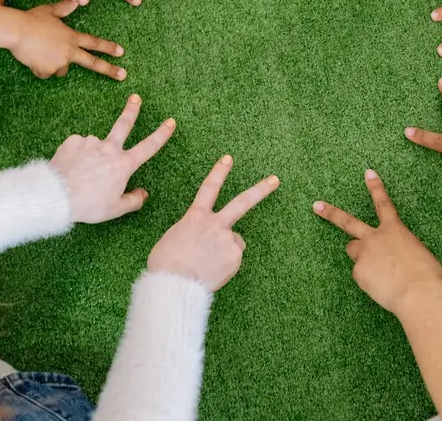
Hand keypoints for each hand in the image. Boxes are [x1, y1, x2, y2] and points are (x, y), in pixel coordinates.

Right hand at [10, 0, 126, 79]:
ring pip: (62, 69)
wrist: (16, 31)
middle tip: (123, 75)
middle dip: (109, 70)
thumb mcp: (50, 10)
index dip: (108, 47)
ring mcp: (58, 62)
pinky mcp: (46, 70)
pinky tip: (32, 57)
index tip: (121, 52)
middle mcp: (68, 51)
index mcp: (71, 37)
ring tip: (41, 51)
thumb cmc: (32, 19)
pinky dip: (40, 68)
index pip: (94, 42)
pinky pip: (45, 73)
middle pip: (92, 63)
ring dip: (55, 64)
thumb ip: (65, 7)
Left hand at [50, 94, 176, 222]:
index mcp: (123, 164)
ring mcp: (91, 142)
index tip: (170, 122)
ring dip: (92, 155)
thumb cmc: (89, 204)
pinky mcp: (73, 141)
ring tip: (81, 173)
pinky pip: (78, 147)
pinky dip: (77, 156)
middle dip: (132, 110)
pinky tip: (71, 167)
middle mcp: (109, 148)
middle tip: (135, 98)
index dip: (162, 134)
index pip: (149, 146)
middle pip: (124, 124)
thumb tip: (143, 194)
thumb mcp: (115, 209)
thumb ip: (133, 201)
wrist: (57, 195)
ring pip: (95, 146)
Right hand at [147, 155, 279, 291]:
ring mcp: (228, 239)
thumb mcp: (173, 240)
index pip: (209, 188)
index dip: (219, 172)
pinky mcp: (235, 257)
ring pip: (234, 242)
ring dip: (225, 251)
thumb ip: (192, 233)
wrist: (175, 284)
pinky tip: (212, 272)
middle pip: (242, 202)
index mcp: (195, 217)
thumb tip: (202, 241)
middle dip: (260, 190)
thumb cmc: (166, 264)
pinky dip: (225, 266)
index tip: (228, 159)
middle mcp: (215, 224)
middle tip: (275, 180)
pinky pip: (233, 260)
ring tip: (207, 264)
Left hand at [313, 169, 441, 315]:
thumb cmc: (427, 275)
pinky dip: (369, 280)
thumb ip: (402, 249)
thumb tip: (396, 257)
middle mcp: (375, 237)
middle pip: (348, 222)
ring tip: (376, 270)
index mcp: (395, 230)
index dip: (375, 187)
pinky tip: (381, 286)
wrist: (418, 292)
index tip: (368, 173)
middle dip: (331, 213)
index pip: (383, 203)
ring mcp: (364, 254)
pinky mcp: (358, 272)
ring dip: (360, 256)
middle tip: (317, 206)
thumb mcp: (419, 254)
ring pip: (353, 250)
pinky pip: (361, 275)